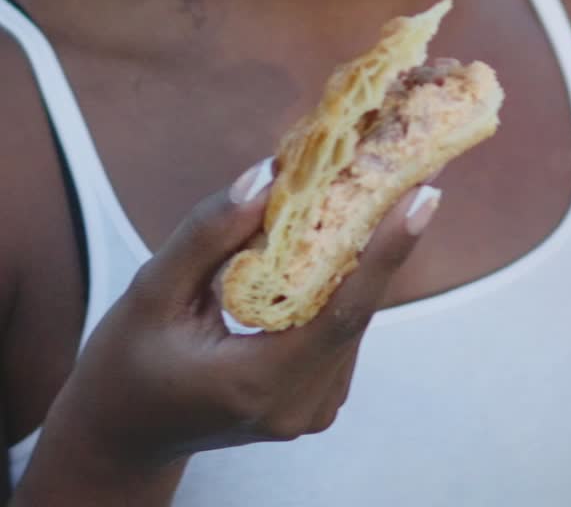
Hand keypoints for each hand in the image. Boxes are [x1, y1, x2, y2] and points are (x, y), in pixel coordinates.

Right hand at [24, 163, 439, 491]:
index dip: (387, 252)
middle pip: (356, 309)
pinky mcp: (315, 398)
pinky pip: (342, 328)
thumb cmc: (127, 361)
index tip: (422, 197)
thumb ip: (209, 235)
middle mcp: (299, 406)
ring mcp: (312, 409)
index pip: (342, 313)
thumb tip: (267, 176)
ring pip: (353, 317)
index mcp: (260, 385)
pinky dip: (342, 280)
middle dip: (377, 235)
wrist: (122, 433)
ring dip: (360, 254)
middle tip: (396, 164)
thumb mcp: (154, 290)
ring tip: (368, 187)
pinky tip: (336, 236)